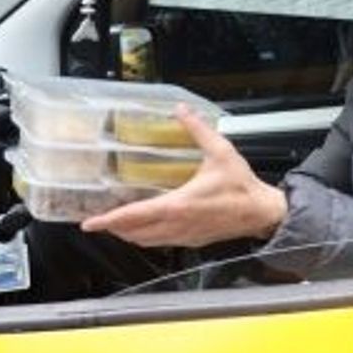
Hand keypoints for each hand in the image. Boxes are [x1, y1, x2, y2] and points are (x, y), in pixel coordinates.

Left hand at [80, 104, 286, 246]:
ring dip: (129, 234)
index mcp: (178, 205)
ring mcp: (184, 236)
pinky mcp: (193, 241)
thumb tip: (181, 110)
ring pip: (147, 242)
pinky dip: (147, 237)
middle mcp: (176, 226)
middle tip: (99, 220)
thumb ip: (198, 129)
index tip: (89, 224)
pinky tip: (147, 227)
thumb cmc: (242, 186)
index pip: (134, 216)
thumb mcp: (220, 152)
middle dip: (114, 228)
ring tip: (117, 224)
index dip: (108, 220)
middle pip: (134, 234)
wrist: (262, 213)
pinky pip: (162, 242)